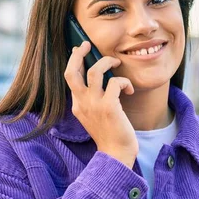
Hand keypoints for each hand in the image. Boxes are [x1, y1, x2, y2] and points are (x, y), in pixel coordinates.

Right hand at [64, 41, 137, 168]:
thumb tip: (101, 80)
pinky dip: (125, 82)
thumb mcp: (95, 115)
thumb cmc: (110, 134)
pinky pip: (116, 83)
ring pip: (95, 71)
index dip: (74, 61)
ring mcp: (94, 105)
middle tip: (88, 44)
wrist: (116, 154)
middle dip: (79, 54)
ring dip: (107, 62)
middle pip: (72, 71)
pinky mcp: (109, 107)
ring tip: (116, 63)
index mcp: (77, 105)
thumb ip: (93, 100)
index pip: (69, 77)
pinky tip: (129, 90)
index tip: (79, 50)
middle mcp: (82, 103)